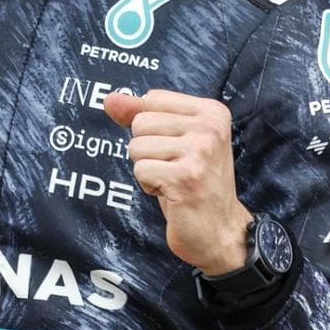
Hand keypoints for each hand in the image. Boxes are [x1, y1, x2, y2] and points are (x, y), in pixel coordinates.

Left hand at [102, 89, 253, 274]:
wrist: (220, 230)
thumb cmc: (193, 184)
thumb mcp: (172, 142)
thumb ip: (141, 115)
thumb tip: (109, 99)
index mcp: (212, 112)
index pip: (151, 99)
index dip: (152, 129)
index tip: (178, 149)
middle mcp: (210, 127)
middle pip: (141, 123)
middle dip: (147, 150)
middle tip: (175, 169)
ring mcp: (200, 152)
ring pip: (137, 147)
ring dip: (148, 169)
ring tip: (173, 181)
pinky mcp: (186, 177)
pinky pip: (140, 170)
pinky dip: (149, 186)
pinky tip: (172, 194)